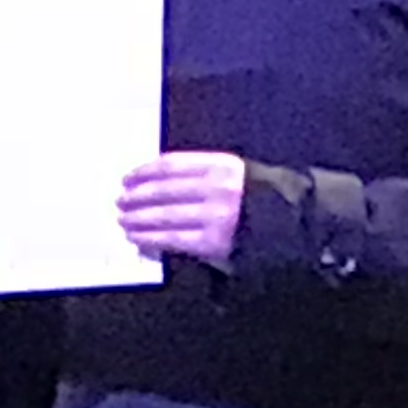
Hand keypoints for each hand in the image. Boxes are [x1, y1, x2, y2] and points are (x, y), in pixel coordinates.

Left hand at [119, 150, 248, 270]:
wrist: (287, 226)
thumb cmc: (253, 200)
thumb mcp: (231, 174)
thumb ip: (198, 174)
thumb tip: (152, 184)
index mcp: (221, 165)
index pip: (172, 165)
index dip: (145, 171)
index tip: (129, 177)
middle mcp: (217, 188)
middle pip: (163, 190)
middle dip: (137, 196)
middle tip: (121, 200)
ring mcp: (214, 216)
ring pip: (164, 215)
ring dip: (137, 218)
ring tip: (123, 220)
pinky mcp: (212, 242)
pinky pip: (172, 239)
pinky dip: (150, 238)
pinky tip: (137, 237)